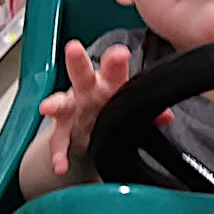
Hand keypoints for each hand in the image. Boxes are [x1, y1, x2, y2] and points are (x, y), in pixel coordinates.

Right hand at [35, 41, 152, 179]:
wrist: (94, 129)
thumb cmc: (114, 108)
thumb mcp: (132, 109)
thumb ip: (150, 114)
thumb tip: (166, 117)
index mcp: (109, 82)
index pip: (114, 68)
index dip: (115, 60)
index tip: (119, 53)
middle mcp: (87, 91)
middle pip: (82, 74)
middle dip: (77, 61)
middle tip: (73, 49)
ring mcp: (72, 109)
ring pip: (61, 103)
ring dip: (54, 104)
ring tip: (47, 107)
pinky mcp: (62, 130)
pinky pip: (58, 141)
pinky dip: (59, 153)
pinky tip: (60, 164)